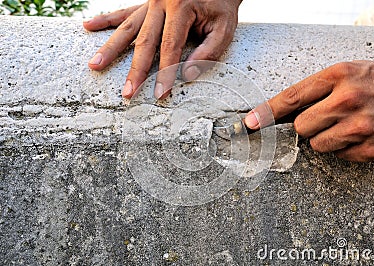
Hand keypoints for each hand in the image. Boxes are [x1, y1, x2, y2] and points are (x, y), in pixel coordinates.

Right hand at [83, 0, 241, 99]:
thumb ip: (209, 51)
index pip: (169, 47)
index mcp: (180, 7)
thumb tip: (187, 74)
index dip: (165, 72)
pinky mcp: (146, 3)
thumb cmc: (221, 5)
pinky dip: (108, 20)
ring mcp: (150, 2)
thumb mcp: (224, 27)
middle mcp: (161, 2)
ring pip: (127, 28)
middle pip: (143, 41)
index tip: (160, 94)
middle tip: (126, 93)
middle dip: (134, 71)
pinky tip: (89, 25)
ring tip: (95, 64)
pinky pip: (125, 13)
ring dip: (111, 48)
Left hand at [245, 61, 373, 161]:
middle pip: (300, 127)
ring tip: (346, 124)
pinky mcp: (371, 147)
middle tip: (327, 116)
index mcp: (338, 76)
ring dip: (326, 138)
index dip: (266, 112)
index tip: (250, 123)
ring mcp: (360, 125)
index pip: (291, 97)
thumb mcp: (349, 72)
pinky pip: (339, 155)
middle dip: (308, 125)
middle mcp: (347, 99)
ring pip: (317, 144)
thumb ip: (317, 89)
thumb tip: (282, 110)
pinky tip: (359, 134)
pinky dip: (345, 148)